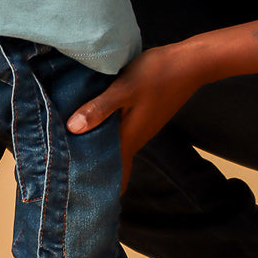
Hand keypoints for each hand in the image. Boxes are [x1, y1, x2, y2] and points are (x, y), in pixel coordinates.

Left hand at [67, 43, 205, 190]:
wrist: (190, 63)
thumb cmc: (157, 75)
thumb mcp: (124, 89)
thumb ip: (100, 109)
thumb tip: (72, 129)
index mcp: (130, 137)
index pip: (116, 173)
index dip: (101, 186)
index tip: (81, 194)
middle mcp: (136, 136)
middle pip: (112, 160)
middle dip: (93, 165)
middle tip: (67, 168)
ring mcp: (141, 126)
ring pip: (115, 143)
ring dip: (98, 144)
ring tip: (71, 143)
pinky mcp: (143, 114)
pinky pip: (121, 129)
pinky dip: (106, 129)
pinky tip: (93, 119)